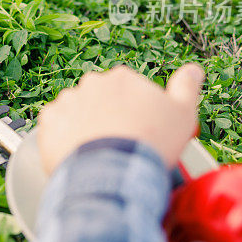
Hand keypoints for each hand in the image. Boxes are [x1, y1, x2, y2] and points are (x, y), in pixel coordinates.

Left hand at [37, 64, 203, 174]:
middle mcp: (91, 84)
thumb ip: (186, 87)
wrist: (114, 171)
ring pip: (76, 113)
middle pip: (100, 101)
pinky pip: (54, 127)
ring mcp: (67, 101)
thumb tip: (193, 69)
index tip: (138, 132)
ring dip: (84, 127)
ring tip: (98, 153)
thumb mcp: (182, 113)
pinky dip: (62, 138)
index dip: (134, 114)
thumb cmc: (149, 143)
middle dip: (107, 118)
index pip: (126, 92)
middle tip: (119, 144)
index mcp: (121, 78)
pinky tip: (77, 153)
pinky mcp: (48, 121)